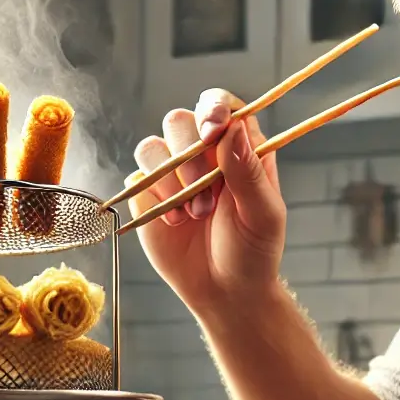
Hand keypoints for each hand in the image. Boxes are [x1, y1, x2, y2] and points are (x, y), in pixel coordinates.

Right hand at [128, 90, 285, 313]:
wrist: (225, 292)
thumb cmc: (253, 251)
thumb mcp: (263, 213)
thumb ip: (248, 170)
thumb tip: (232, 128)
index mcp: (239, 148)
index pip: (222, 107)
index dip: (213, 109)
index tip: (213, 131)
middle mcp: (203, 153)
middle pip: (180, 120)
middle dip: (188, 157)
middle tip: (206, 200)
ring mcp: (172, 172)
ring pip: (152, 146)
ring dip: (169, 180)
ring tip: (192, 215)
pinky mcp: (147, 193)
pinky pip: (136, 177)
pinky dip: (153, 197)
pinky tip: (175, 222)